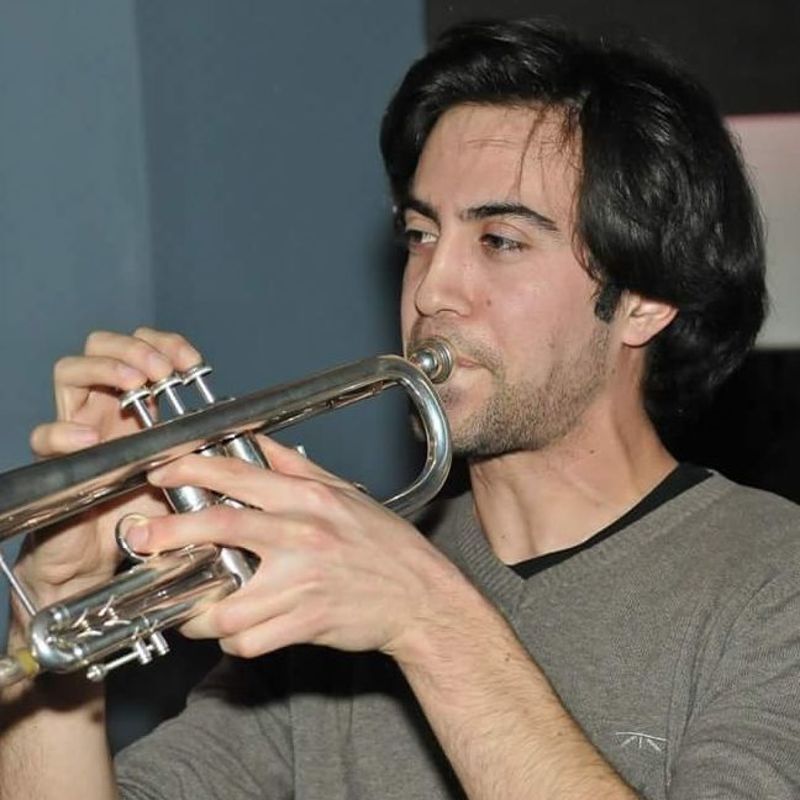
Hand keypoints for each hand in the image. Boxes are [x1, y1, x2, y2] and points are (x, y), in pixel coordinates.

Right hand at [15, 327, 203, 606]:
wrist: (105, 555)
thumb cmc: (144, 509)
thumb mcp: (186, 473)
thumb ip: (205, 450)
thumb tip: (246, 437)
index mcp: (138, 403)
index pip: (144, 349)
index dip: (167, 345)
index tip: (192, 363)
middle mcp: (104, 406)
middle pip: (103, 345)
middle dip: (135, 348)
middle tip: (163, 371)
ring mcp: (77, 426)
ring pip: (70, 371)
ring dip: (106, 367)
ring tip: (135, 384)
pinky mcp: (55, 458)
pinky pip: (45, 435)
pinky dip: (65, 431)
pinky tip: (91, 437)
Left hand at [126, 436, 464, 659]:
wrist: (420, 597)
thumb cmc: (384, 545)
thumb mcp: (346, 493)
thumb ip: (298, 468)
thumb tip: (260, 443)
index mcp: (309, 500)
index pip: (238, 475)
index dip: (191, 469)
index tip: (161, 473)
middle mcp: (303, 536)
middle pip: (219, 528)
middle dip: (169, 533)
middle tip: (145, 539)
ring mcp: (303, 582)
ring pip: (226, 602)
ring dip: (198, 610)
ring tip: (194, 607)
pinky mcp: (306, 622)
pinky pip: (249, 641)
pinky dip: (234, 642)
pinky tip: (238, 632)